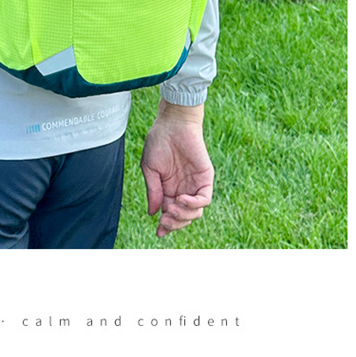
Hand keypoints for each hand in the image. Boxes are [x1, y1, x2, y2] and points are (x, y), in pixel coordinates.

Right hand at [140, 98, 213, 237]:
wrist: (172, 123)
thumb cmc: (158, 141)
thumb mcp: (150, 169)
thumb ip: (153, 191)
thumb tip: (152, 213)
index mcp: (168, 189)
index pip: (169, 213)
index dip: (166, 226)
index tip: (159, 233)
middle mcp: (182, 189)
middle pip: (183, 217)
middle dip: (174, 224)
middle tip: (164, 222)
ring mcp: (195, 185)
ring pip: (195, 213)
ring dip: (183, 216)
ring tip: (171, 208)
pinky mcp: (206, 178)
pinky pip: (205, 199)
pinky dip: (194, 204)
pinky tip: (182, 199)